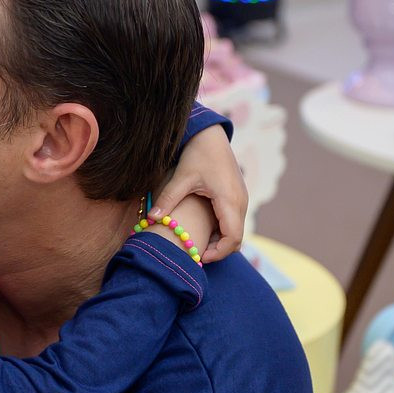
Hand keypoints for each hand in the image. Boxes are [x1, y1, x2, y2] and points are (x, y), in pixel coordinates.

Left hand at [152, 124, 247, 261]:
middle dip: (218, 250)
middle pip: (236, 238)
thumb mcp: (181, 177)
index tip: (199, 257)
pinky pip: (233, 221)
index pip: (233, 237)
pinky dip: (221, 230)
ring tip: (195, 243)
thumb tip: (151, 218)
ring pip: (235, 230)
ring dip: (219, 240)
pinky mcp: (237, 196)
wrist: (210, 135)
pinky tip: (201, 229)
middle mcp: (240, 202)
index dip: (219, 252)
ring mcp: (241, 199)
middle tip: (195, 254)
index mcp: (229, 199)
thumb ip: (168, 199)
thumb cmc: (197, 154)